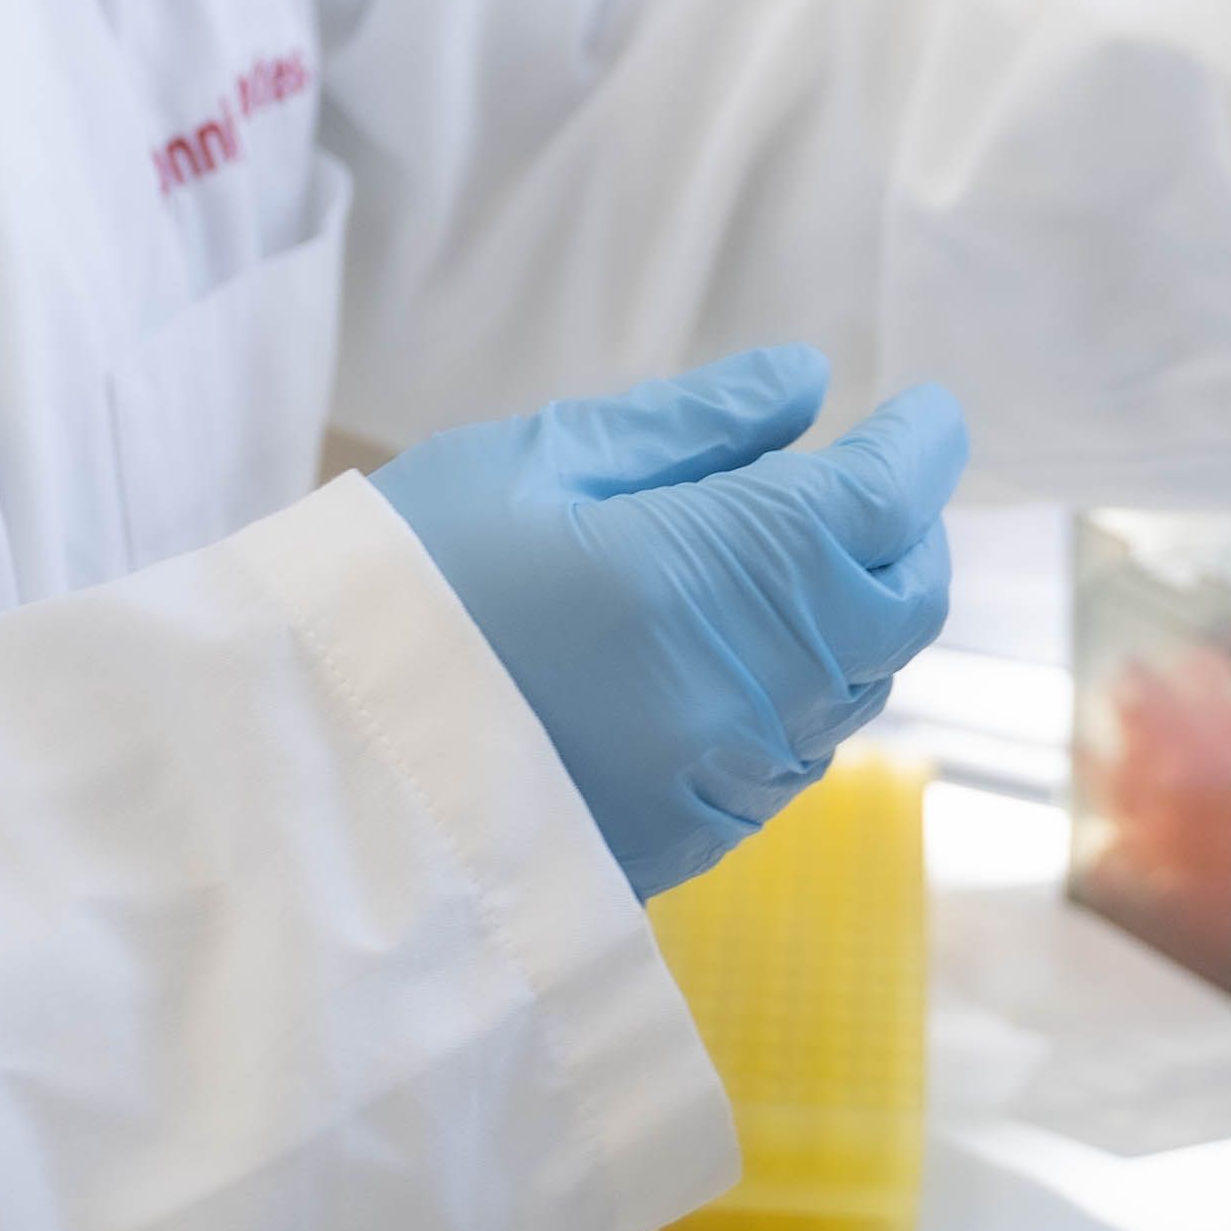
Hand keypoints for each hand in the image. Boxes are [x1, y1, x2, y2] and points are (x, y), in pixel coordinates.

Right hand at [375, 345, 965, 895]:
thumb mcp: (528, 464)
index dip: (919, 449)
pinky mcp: (689, 844)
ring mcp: (723, 780)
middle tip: (872, 479)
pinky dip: (806, 688)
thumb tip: (807, 386)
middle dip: (905, 534)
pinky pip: (796, 753)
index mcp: (705, 575)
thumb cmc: (393, 590)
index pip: (879, 505)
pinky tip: (744, 649)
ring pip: (858, 685)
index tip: (929, 411)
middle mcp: (744, 691)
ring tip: (802, 556)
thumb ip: (688, 426)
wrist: (301, 785)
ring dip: (858, 613)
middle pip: (898, 606)